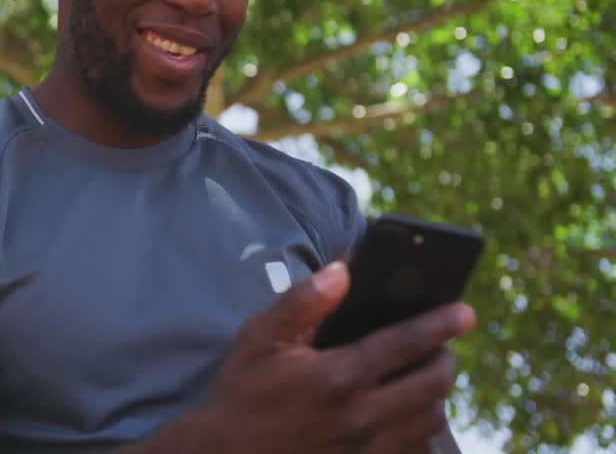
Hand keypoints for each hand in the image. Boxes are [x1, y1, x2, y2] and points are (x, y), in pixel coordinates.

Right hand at [193, 262, 475, 453]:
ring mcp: (365, 449)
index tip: (465, 311)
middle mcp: (359, 416)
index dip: (440, 324)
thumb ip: (303, 301)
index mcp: (336, 376)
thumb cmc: (243, 392)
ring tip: (428, 376)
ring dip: (438, 395)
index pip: (405, 344)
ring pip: (430, 421)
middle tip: (445, 346)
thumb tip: (342, 272)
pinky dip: (422, 430)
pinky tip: (412, 415)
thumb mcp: (259, 338)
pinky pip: (414, 450)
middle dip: (446, 359)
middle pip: (431, 385)